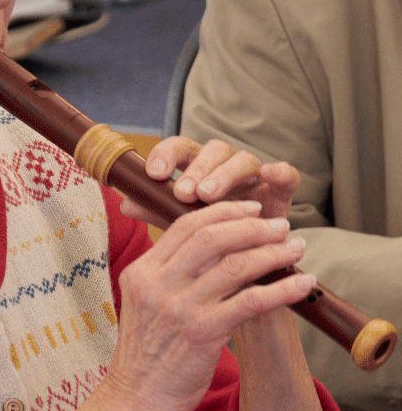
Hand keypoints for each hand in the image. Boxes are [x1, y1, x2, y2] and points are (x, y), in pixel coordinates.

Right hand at [108, 198, 314, 410]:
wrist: (134, 398)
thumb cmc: (144, 353)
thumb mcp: (143, 302)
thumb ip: (166, 274)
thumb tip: (207, 247)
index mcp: (142, 271)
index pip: (184, 225)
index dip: (222, 211)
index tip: (250, 209)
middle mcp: (157, 284)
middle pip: (212, 237)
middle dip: (252, 226)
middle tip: (279, 225)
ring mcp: (179, 308)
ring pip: (235, 265)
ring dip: (272, 252)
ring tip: (295, 247)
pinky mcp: (201, 333)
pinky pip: (250, 302)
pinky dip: (281, 290)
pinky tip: (301, 284)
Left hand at [120, 136, 298, 227]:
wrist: (251, 260)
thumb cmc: (211, 236)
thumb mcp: (181, 223)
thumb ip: (157, 210)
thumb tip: (124, 203)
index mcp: (198, 169)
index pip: (180, 149)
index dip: (167, 155)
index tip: (154, 173)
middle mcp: (225, 166)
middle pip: (211, 150)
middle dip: (196, 169)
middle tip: (184, 192)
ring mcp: (255, 176)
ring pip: (242, 159)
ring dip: (225, 175)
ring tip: (208, 196)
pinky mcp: (282, 189)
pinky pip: (285, 174)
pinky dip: (279, 172)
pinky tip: (271, 176)